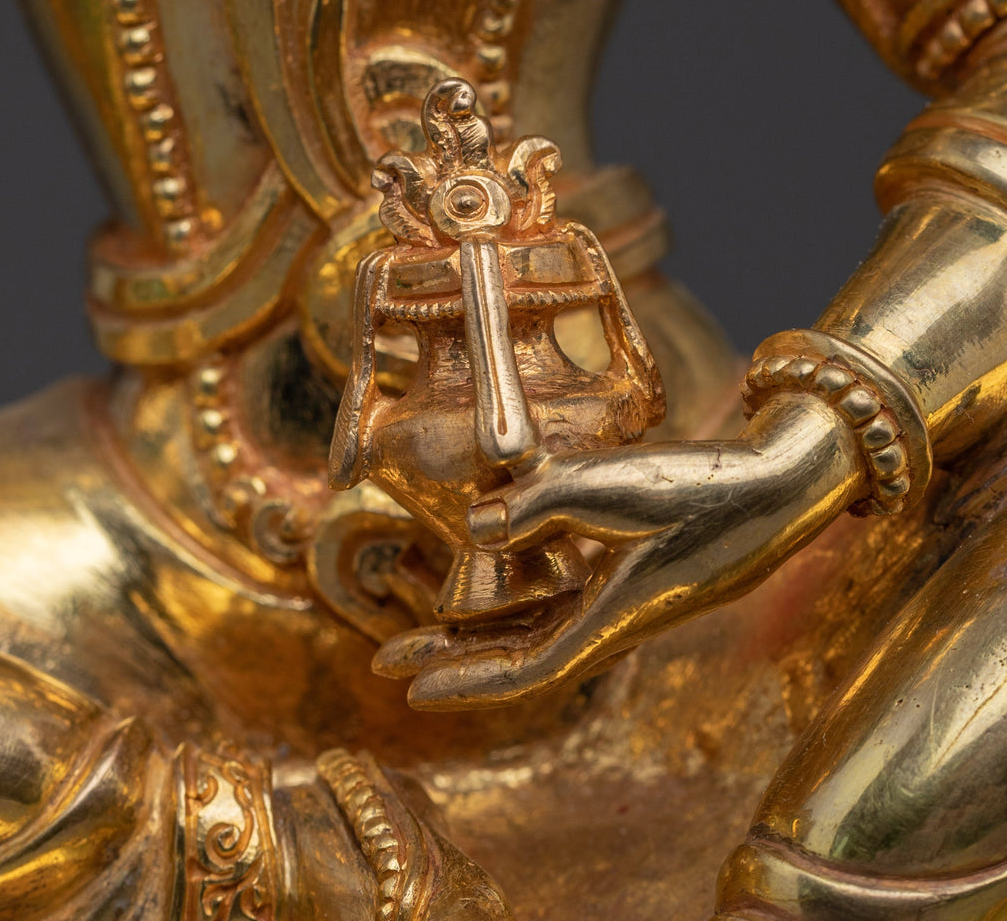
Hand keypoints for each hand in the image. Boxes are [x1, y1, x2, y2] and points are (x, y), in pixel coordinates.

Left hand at [373, 393, 867, 708]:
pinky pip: (561, 593)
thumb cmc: (705, 489)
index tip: (406, 683)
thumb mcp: (614, 488)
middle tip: (390, 658)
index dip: (462, 681)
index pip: (522, 671)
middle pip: (518, 653)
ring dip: (480, 625)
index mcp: (609, 619)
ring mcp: (623, 597)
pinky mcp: (633, 571)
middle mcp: (612, 618)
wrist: (777, 483)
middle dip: (453, 657)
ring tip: (426, 620)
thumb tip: (475, 524)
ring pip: (535, 624)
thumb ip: (539, 502)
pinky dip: (521, 591)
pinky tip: (496, 567)